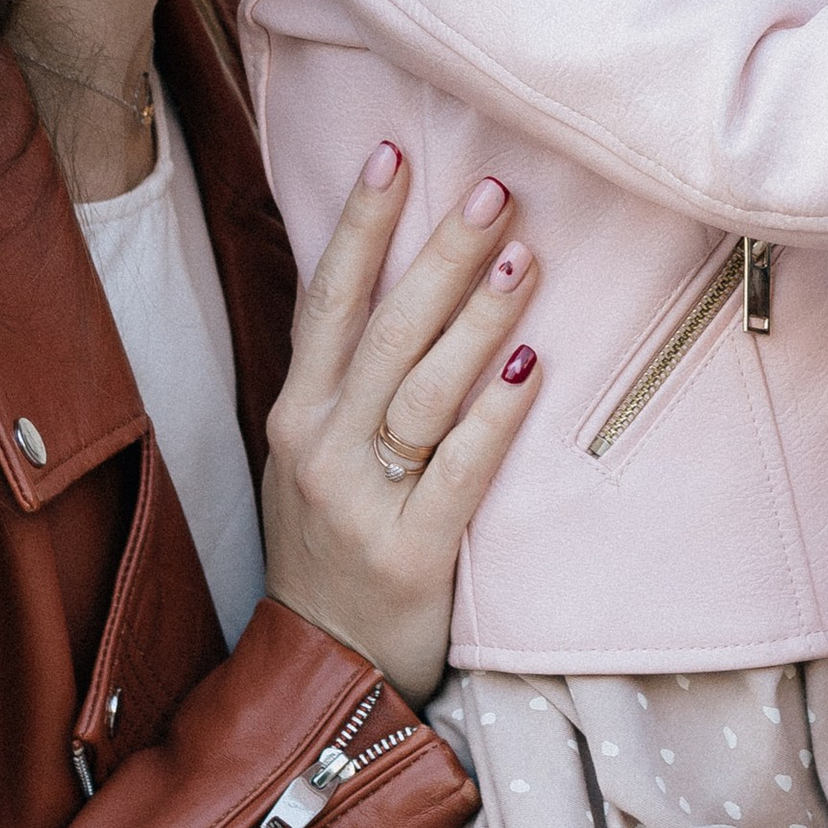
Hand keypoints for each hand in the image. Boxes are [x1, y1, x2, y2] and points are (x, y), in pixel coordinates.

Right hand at [260, 149, 542, 706]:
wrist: (320, 675)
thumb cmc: (334, 547)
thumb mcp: (315, 456)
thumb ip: (347, 378)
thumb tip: (401, 276)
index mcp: (297, 413)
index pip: (327, 298)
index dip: (359, 222)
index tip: (392, 151)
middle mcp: (318, 445)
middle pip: (385, 329)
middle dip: (440, 252)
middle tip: (493, 188)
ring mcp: (359, 501)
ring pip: (421, 389)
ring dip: (477, 319)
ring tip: (524, 255)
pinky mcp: (408, 555)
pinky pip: (457, 472)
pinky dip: (492, 418)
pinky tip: (530, 369)